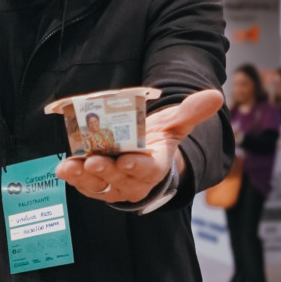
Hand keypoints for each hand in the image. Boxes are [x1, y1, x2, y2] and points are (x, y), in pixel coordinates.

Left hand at [56, 88, 223, 204]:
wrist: (141, 159)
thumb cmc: (158, 142)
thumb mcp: (175, 126)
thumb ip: (191, 112)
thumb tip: (216, 95)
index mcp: (155, 167)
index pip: (149, 170)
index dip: (140, 166)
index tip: (130, 160)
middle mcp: (134, 181)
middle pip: (120, 177)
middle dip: (107, 169)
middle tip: (94, 160)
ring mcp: (113, 185)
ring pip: (99, 184)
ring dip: (85, 176)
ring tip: (72, 166)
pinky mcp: (96, 186)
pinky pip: (84, 184)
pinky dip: (73, 177)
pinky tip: (63, 168)